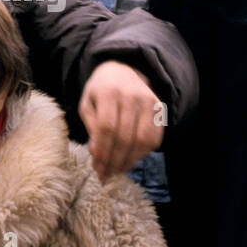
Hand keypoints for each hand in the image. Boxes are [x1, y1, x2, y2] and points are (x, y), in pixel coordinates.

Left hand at [78, 61, 162, 181]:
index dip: (102, 151)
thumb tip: (96, 152)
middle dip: (114, 161)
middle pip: (125, 137)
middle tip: (106, 175)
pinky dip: (143, 153)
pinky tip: (131, 159)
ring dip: (129, 160)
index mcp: (109, 91)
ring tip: (118, 170)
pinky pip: (155, 138)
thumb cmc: (100, 92)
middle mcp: (132, 95)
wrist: (123, 71)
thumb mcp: (87, 104)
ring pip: (142, 140)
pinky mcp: (159, 109)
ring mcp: (149, 101)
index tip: (97, 168)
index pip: (107, 128)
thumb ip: (91, 127)